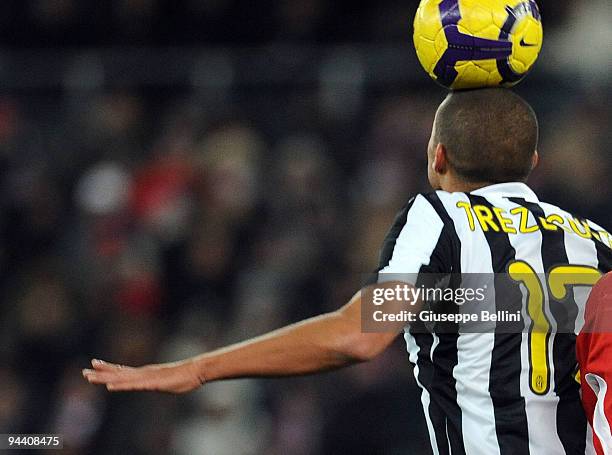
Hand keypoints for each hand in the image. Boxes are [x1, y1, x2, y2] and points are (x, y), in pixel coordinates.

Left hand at [82, 358, 203, 393]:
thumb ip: (156, 380)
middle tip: (84, 372)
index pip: (123, 370)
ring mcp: (146, 378)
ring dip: (105, 379)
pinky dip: (121, 386)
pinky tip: (111, 387)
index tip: (94, 363)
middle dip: (101, 373)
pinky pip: (133, 386)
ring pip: (122, 379)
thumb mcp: (165, 379)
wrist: (195, 371)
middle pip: (118, 373)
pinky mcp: (151, 383)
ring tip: (91, 378)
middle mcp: (143, 373)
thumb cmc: (183, 376)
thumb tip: (152, 381)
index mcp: (145, 373)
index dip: (108, 367)